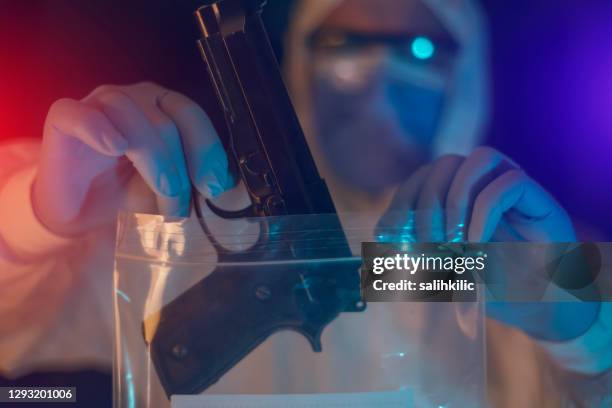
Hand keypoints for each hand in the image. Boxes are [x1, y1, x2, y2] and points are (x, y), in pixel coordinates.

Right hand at [33, 82, 231, 235]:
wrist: (79, 214)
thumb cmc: (127, 196)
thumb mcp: (170, 189)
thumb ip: (195, 181)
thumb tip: (227, 185)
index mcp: (163, 109)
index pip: (191, 114)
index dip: (206, 149)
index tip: (214, 187)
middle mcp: (134, 99)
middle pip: (166, 119)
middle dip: (179, 168)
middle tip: (179, 207)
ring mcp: (98, 105)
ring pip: (131, 116)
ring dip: (152, 161)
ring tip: (158, 199)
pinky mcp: (65, 119)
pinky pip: (80, 113)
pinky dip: (99, 129)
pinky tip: (115, 148)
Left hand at [377, 146, 598, 340]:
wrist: (538, 302)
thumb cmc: (487, 281)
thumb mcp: (441, 265)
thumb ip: (416, 247)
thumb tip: (379, 240)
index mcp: (455, 191)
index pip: (420, 178)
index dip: (400, 202)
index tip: (389, 235)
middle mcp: (481, 180)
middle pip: (443, 165)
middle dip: (426, 206)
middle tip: (427, 246)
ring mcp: (509, 183)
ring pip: (477, 158)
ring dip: (455, 201)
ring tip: (453, 242)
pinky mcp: (537, 196)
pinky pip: (508, 184)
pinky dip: (484, 212)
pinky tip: (477, 244)